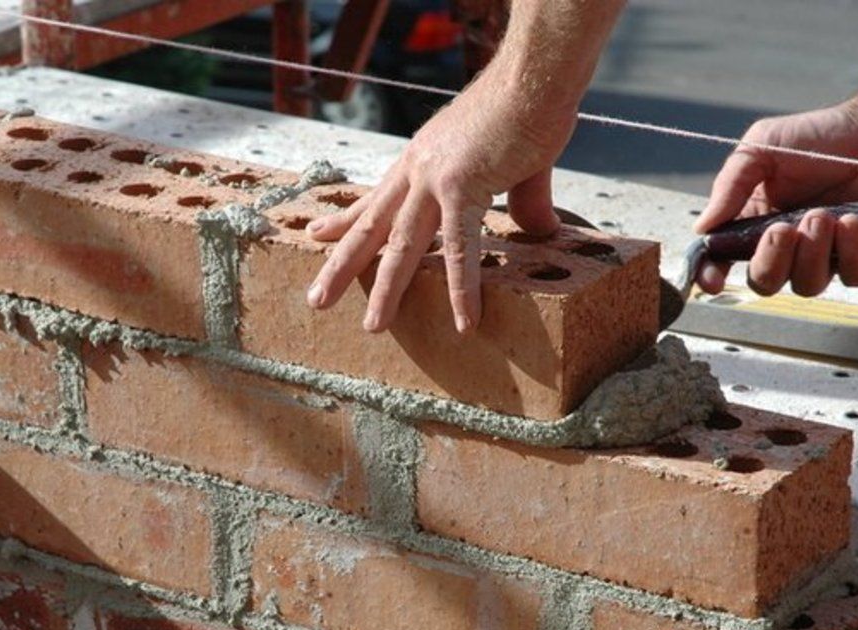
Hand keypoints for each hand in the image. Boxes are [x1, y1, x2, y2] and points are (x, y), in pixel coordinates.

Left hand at [304, 68, 576, 332]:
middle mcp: (417, 170)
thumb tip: (541, 233)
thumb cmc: (527, 108)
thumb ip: (522, 203)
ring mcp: (435, 178)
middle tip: (315, 299)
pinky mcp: (464, 186)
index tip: (317, 236)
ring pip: (401, 244)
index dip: (344, 220)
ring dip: (386, 289)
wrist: (535, 75)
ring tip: (373, 326)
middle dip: (341, 265)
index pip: (376, 198)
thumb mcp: (516, 164)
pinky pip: (461, 247)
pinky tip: (465, 321)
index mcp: (421, 160)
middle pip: (371, 226)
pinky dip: (463, 288)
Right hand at [695, 103, 857, 295]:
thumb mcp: (762, 147)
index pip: (725, 261)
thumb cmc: (821, 136)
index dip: (714, 275)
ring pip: (808, 285)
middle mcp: (788, 246)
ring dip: (812, 253)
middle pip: (765, 282)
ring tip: (825, 215)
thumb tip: (702, 227)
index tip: (715, 279)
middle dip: (771, 261)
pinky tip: (854, 220)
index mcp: (755, 223)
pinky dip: (851, 251)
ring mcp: (827, 254)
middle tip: (784, 229)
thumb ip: (730, 186)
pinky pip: (854, 276)